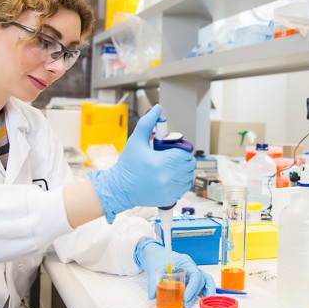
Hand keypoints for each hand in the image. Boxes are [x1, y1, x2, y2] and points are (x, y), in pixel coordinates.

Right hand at [88, 105, 194, 222]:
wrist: (119, 188)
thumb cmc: (127, 165)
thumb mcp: (136, 140)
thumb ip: (147, 122)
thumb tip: (157, 108)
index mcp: (161, 163)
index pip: (185, 154)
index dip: (182, 150)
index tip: (174, 149)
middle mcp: (167, 178)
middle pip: (189, 165)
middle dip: (183, 159)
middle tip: (173, 156)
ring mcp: (169, 190)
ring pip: (188, 177)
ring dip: (184, 170)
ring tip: (171, 166)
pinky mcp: (169, 199)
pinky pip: (184, 188)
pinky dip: (181, 181)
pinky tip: (169, 176)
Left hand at [134, 238, 214, 307]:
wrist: (152, 253)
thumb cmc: (156, 256)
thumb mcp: (153, 268)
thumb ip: (153, 282)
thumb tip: (153, 296)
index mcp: (185, 261)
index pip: (195, 274)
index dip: (192, 288)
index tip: (185, 298)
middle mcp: (190, 266)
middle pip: (200, 280)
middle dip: (194, 294)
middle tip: (186, 305)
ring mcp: (189, 272)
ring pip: (202, 282)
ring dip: (201, 294)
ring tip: (195, 305)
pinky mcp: (186, 278)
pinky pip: (197, 285)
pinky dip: (201, 292)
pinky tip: (200, 300)